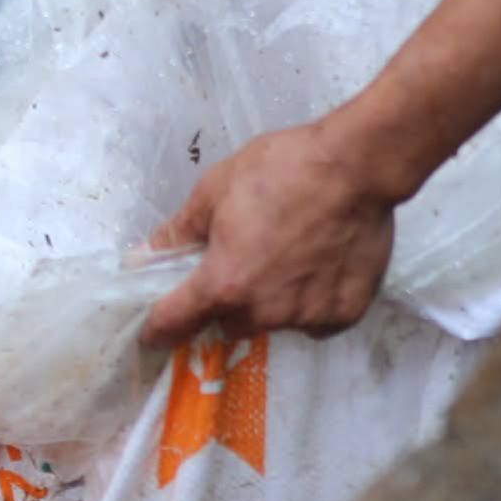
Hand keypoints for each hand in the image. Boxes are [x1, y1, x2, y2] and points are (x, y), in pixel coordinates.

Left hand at [140, 118, 401, 344]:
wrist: (356, 167)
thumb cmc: (283, 169)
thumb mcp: (215, 190)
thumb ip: (178, 232)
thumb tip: (144, 255)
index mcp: (224, 282)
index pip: (174, 323)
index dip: (158, 329)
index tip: (154, 333)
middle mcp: (263, 311)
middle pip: (229, 324)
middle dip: (228, 301)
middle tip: (244, 261)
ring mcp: (306, 317)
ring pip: (273, 322)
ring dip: (271, 302)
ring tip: (289, 256)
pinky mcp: (343, 315)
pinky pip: (314, 321)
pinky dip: (311, 302)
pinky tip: (319, 265)